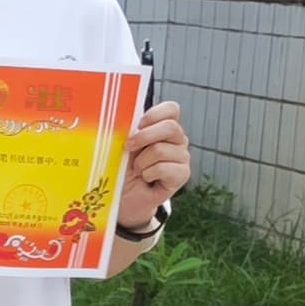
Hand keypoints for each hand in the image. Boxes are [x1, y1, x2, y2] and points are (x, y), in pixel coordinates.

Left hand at [120, 100, 191, 226]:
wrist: (125, 196)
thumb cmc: (123, 168)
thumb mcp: (121, 145)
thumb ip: (127, 130)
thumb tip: (121, 117)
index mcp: (163, 127)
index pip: (171, 109)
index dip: (154, 115)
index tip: (137, 126)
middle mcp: (177, 140)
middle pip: (170, 127)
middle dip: (143, 137)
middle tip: (128, 148)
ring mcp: (182, 157)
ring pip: (161, 149)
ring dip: (141, 162)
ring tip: (138, 169)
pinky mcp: (182, 174)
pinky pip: (163, 168)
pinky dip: (148, 174)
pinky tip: (147, 178)